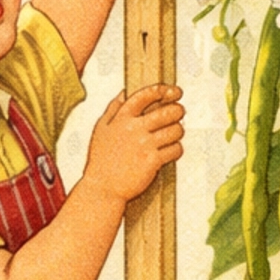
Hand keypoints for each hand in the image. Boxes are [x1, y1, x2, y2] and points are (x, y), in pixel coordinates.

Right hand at [83, 84, 184, 200]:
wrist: (102, 189)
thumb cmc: (101, 161)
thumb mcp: (101, 129)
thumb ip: (113, 109)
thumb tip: (124, 92)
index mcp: (121, 118)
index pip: (146, 95)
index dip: (163, 90)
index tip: (173, 92)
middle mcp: (134, 129)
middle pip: (168, 111)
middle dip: (178, 111)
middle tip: (178, 113)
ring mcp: (144, 145)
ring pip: (176, 130)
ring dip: (178, 132)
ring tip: (173, 135)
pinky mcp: (153, 161)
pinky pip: (176, 149)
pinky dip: (176, 150)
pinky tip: (170, 151)